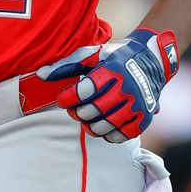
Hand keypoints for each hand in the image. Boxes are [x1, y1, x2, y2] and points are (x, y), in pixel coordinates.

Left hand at [36, 28, 178, 142]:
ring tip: (85, 120)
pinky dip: (110, 136)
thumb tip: (40, 75)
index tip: (62, 100)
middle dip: (78, 113)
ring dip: (91, 127)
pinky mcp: (145, 117)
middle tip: (73, 110)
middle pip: (95, 109)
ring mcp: (138, 104)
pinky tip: (103, 128)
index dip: (69, 98)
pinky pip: (124, 135)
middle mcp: (127, 87)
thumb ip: (65, 66)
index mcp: (112, 69)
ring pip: (108, 125)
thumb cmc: (113, 57)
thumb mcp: (90, 55)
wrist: (150, 60)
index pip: (86, 89)